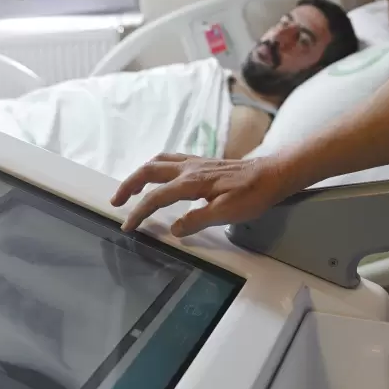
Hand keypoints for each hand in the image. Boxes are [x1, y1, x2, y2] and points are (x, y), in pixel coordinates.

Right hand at [111, 153, 292, 235]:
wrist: (273, 174)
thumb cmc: (253, 194)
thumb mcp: (227, 213)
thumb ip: (197, 220)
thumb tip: (174, 229)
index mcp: (191, 182)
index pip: (156, 197)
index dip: (139, 212)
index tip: (128, 226)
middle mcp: (189, 168)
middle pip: (149, 171)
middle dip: (129, 185)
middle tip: (116, 201)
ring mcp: (196, 163)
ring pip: (159, 161)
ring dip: (140, 173)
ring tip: (131, 187)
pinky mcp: (203, 162)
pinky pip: (171, 160)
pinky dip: (157, 167)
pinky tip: (160, 176)